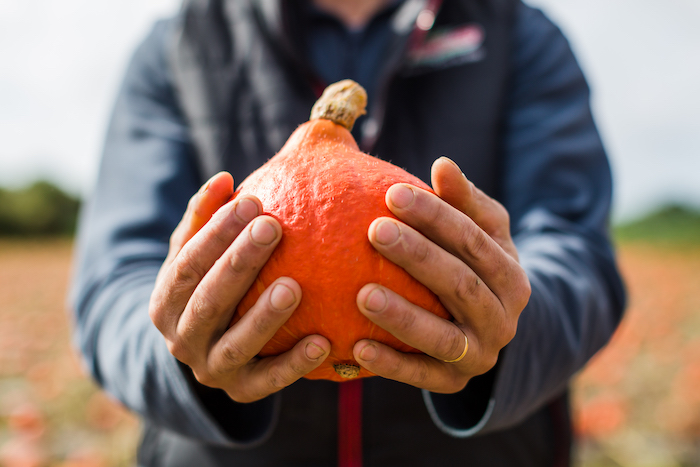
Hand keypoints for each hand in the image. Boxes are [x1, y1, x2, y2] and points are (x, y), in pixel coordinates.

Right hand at [149, 172, 329, 402]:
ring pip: (236, 344)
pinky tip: (324, 341)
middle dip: (238, 263)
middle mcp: (181, 338)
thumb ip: (207, 217)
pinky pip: (268, 381)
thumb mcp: (197, 253)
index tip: (250, 200)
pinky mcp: (240, 391)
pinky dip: (293, 364)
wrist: (204, 349)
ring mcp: (209, 369)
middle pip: (207, 300)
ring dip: (264, 316)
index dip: (214, 232)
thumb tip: (224, 178)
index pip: (186, 262)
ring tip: (294, 286)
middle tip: (272, 227)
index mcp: (167, 298)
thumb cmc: (208, 284)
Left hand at [353, 157, 530, 392]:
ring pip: (442, 336)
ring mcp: (480, 355)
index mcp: (510, 274)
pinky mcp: (454, 383)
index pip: (473, 240)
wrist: (486, 328)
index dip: (435, 216)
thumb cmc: (474, 265)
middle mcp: (504, 318)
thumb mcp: (481, 232)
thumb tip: (443, 165)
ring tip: (362, 294)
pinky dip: (391, 364)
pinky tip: (357, 347)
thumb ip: (463, 201)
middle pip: (460, 284)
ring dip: (403, 316)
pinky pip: (422, 376)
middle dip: (417, 256)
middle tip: (374, 231)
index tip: (392, 193)